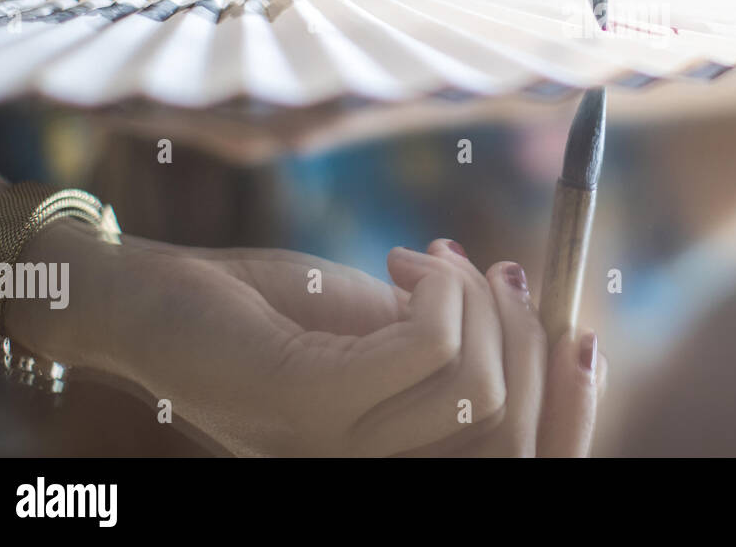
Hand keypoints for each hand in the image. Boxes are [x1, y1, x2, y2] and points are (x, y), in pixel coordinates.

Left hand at [9, 225, 606, 455]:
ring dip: (476, 297)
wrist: (153, 300)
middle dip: (529, 336)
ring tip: (429, 259)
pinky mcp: (310, 403)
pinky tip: (401, 261)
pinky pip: (429, 345)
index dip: (572, 411)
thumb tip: (534, 308)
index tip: (583, 335)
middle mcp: (371, 475)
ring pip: (479, 385)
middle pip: (512, 434)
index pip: (520, 467)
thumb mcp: (382, 330)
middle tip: (496, 269)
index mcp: (396, 465)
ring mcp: (338, 450)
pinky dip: (440, 286)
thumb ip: (452, 342)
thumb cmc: (273, 315)